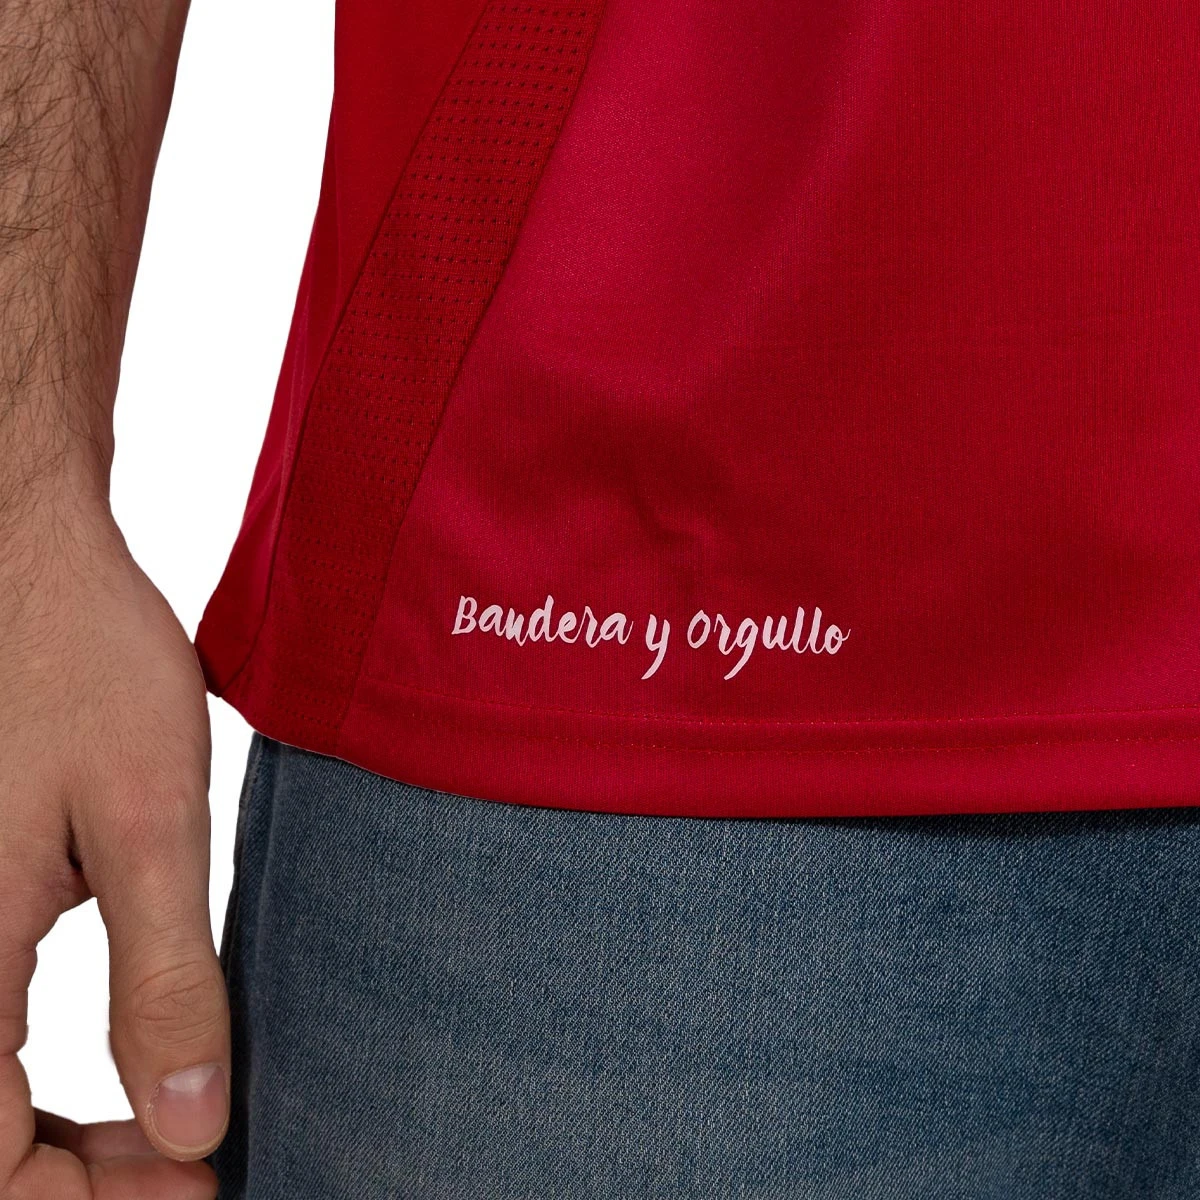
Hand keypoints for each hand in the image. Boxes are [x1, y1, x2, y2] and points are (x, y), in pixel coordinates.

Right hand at [0, 504, 226, 1197]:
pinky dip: (42, 1071)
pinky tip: (120, 1052)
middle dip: (77, 1180)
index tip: (198, 1188)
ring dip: (59, 1134)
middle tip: (191, 1161)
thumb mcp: (150, 825)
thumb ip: (164, 981)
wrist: (24, 560)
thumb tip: (191, 1128)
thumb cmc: (82, 666)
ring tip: (168, 1123)